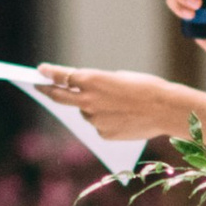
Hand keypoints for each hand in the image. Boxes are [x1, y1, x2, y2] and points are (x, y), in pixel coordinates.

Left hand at [33, 64, 205, 141]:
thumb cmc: (146, 87)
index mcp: (92, 80)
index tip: (40, 70)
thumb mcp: (118, 77)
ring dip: (92, 108)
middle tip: (40, 87)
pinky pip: (99, 126)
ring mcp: (94, 120)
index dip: (49, 73)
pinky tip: (124, 117)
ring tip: (117, 105)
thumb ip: (98, 84)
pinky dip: (106, 121)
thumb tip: (87, 93)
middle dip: (48, 91)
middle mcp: (88, 100)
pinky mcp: (103, 135)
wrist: (166, 109)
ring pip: (86, 113)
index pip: (62, 76)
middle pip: (60, 97)